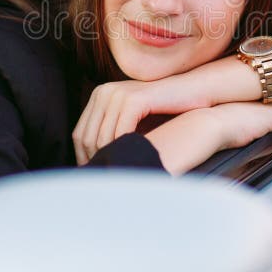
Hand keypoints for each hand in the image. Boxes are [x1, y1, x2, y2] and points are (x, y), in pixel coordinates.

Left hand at [72, 78, 205, 164]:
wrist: (191, 92)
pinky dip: (124, 149)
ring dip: (111, 158)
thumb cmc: (163, 111)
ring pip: (103, 137)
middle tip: (106, 179)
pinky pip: (121, 132)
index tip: (96, 174)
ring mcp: (118, 93)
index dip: (84, 157)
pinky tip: (132, 161)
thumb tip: (91, 164)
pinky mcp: (134, 99)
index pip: (80, 133)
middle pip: (88, 136)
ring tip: (118, 175)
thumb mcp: (130, 119)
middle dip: (95, 161)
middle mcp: (104, 92)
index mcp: (99, 94)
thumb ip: (111, 133)